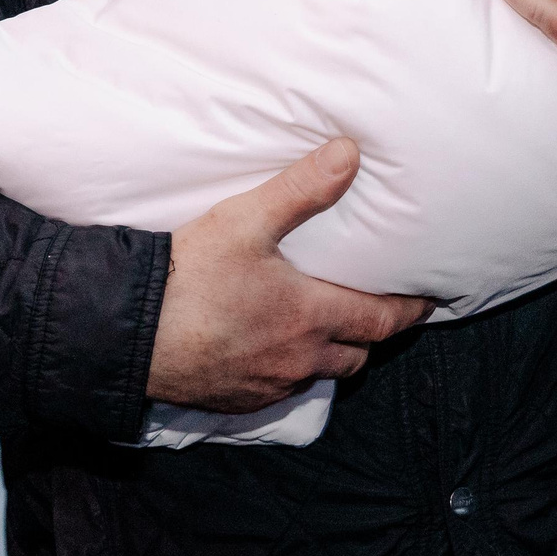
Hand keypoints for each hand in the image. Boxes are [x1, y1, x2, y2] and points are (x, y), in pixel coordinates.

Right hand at [148, 138, 433, 412]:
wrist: (130, 332)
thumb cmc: (189, 275)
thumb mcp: (246, 221)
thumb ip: (301, 189)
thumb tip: (348, 154)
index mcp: (310, 314)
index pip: (380, 321)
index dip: (408, 312)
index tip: (426, 304)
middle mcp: (298, 357)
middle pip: (356, 355)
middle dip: (371, 337)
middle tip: (376, 316)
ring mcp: (267, 384)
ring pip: (318, 376)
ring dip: (330, 357)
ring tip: (325, 333)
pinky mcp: (237, 401)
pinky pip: (279, 391)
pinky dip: (287, 373)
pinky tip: (271, 354)